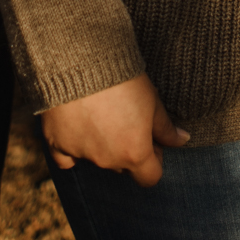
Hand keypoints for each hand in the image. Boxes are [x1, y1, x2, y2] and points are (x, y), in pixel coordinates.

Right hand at [39, 74, 188, 187]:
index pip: (150, 177)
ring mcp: (81, 154)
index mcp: (135, 154)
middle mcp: (107, 160)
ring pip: (96, 159)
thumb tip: (182, 140)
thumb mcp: (152, 101)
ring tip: (101, 115)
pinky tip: (78, 129)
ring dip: (101, 146)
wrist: (82, 61)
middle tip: (125, 122)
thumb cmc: (123, 80)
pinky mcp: (57, 143)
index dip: (154, 160)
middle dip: (126, 151)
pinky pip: (66, 158)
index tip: (151, 141)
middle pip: (122, 167)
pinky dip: (73, 148)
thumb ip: (166, 128)